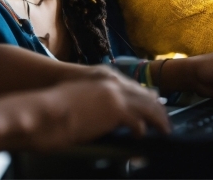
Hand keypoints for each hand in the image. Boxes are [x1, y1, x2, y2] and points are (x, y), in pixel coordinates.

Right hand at [0, 74, 169, 151]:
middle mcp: (113, 82)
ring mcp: (115, 94)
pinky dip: (143, 127)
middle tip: (165, 120)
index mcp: (106, 78)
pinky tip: (144, 134)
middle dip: (156, 108)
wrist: (47, 101)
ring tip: (164, 129)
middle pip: (144, 95)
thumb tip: (105, 115)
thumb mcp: (81, 95)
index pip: (133, 87)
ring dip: (156, 117)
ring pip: (146, 105)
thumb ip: (97, 101)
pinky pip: (137, 119)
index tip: (156, 104)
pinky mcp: (115, 109)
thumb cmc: (58, 101)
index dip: (146, 97)